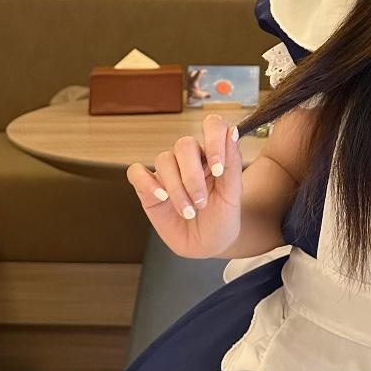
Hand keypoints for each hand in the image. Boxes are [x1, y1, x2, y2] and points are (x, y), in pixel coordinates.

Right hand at [125, 112, 244, 259]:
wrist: (208, 245)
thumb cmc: (223, 218)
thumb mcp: (233, 195)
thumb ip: (232, 163)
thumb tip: (231, 131)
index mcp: (212, 153)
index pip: (212, 125)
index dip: (213, 139)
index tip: (218, 169)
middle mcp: (189, 158)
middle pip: (184, 144)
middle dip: (192, 175)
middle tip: (201, 202)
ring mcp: (167, 172)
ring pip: (163, 159)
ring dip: (176, 187)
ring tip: (188, 212)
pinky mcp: (148, 187)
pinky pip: (137, 172)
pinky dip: (148, 183)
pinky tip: (162, 198)